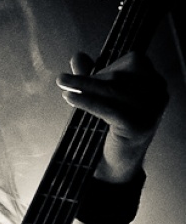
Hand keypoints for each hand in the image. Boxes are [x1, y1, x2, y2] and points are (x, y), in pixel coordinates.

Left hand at [56, 51, 167, 180]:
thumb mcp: (102, 100)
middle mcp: (159, 95)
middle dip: (92, 78)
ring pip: (114, 90)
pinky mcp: (140, 126)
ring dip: (84, 86)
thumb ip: (93, 78)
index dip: (106, 67)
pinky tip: (70, 98)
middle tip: (64, 81)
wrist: (116, 166)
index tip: (81, 75)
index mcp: (155, 84)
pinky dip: (88, 102)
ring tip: (64, 86)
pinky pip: (109, 108)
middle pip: (122, 75)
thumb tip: (77, 56)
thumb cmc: (110, 131)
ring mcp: (152, 111)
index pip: (134, 62)